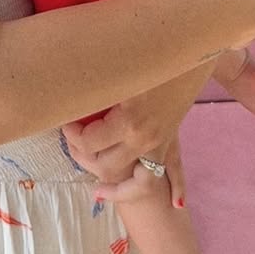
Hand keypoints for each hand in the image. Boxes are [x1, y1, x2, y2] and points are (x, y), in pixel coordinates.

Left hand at [61, 61, 213, 202]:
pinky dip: (177, 190)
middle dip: (85, 158)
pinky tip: (174, 204)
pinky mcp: (173, 140)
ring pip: (138, 181)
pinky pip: (177, 174)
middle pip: (106, 165)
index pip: (89, 142)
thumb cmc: (149, 54)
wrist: (189, 49)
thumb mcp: (118, 69)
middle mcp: (145, 139)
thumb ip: (95, 85)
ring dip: (119, 188)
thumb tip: (67, 85)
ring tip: (99, 189)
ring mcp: (161, 143)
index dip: (72, 136)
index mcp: (128, 121)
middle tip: (74, 144)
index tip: (65, 123)